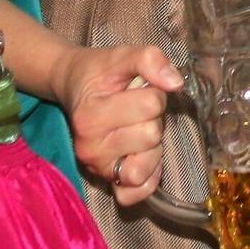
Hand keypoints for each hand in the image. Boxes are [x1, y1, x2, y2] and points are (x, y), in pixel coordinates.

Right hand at [56, 45, 182, 205]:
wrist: (74, 86)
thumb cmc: (100, 74)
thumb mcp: (122, 55)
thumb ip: (150, 59)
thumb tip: (175, 83)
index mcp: (91, 116)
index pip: (151, 104)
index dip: (154, 92)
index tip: (137, 88)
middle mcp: (89, 148)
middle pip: (151, 134)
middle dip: (152, 118)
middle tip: (135, 109)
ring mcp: (97, 169)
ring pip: (146, 165)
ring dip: (151, 146)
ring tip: (136, 130)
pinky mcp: (107, 183)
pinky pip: (136, 193)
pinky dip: (148, 177)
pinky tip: (144, 155)